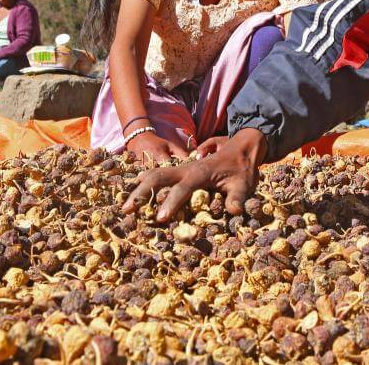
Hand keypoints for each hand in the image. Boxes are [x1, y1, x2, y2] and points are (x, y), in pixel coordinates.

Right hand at [123, 128, 266, 222]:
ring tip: (124, 207)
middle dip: (142, 193)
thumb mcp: (244, 183)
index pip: (183, 188)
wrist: (240, 149)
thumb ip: (238, 197)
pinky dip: (144, 184)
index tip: (161, 219)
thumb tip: (234, 211)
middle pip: (158, 177)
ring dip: (139, 189)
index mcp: (200, 172)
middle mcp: (186, 169)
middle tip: (127, 210)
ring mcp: (180, 169)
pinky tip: (132, 194)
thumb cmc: (241, 169)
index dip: (172, 202)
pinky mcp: (179, 171)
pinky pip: (157, 175)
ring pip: (154, 175)